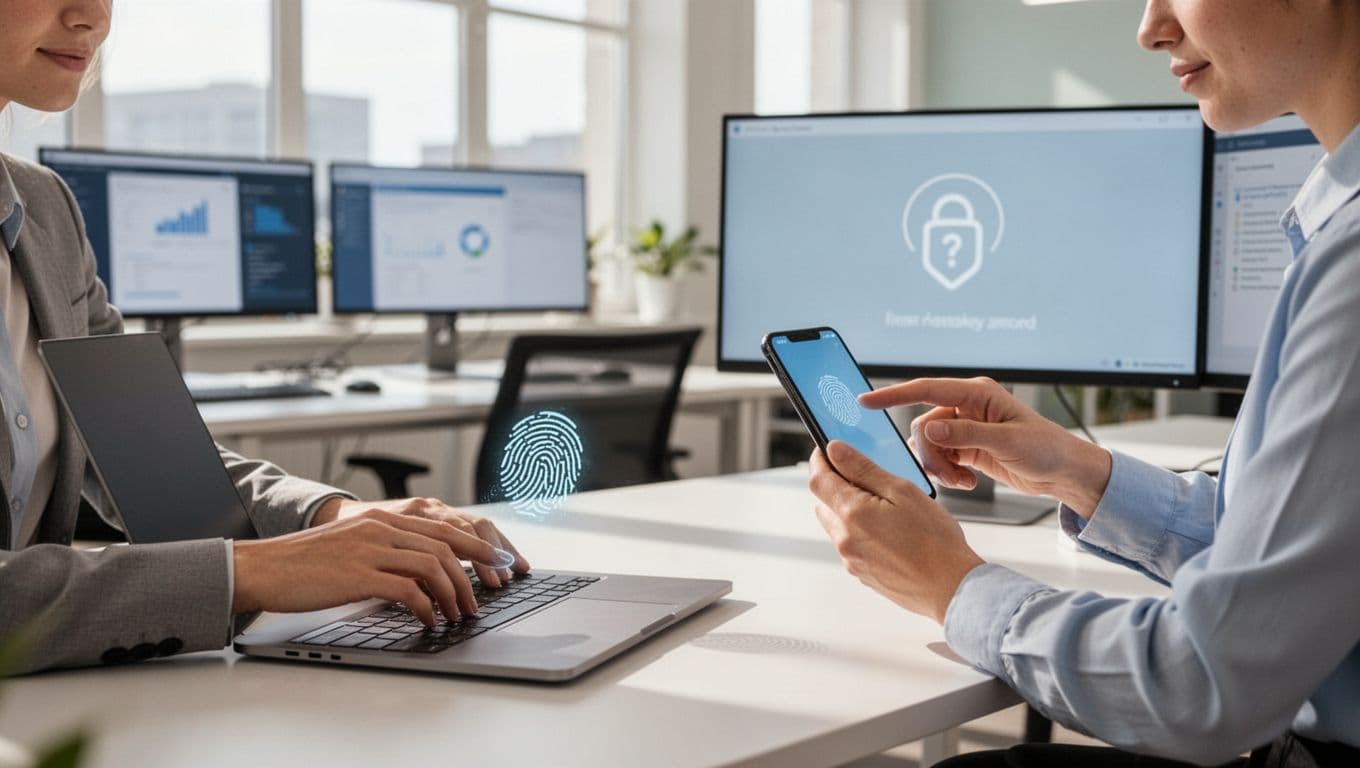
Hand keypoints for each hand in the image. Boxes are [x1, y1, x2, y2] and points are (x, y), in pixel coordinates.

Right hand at [233, 508, 514, 624]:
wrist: (262, 568)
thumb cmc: (304, 565)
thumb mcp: (351, 547)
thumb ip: (386, 552)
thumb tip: (421, 577)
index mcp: (382, 519)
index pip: (443, 527)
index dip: (477, 544)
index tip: (499, 561)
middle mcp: (381, 528)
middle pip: (447, 543)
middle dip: (475, 569)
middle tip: (487, 593)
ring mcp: (371, 549)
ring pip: (434, 565)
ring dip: (455, 592)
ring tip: (461, 613)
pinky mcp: (359, 574)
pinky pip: (409, 590)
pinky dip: (427, 607)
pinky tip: (430, 620)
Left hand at [809, 441, 983, 622]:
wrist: (951, 587)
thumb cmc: (935, 541)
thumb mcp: (902, 491)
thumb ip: (864, 468)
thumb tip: (835, 450)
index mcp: (852, 514)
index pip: (818, 479)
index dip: (820, 460)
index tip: (828, 450)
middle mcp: (845, 539)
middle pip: (824, 503)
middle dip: (837, 486)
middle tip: (865, 477)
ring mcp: (852, 559)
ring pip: (837, 524)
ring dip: (849, 510)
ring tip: (885, 507)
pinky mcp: (862, 573)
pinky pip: (851, 544)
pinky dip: (861, 532)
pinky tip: (890, 531)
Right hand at [860, 377, 1111, 518]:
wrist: (1065, 473)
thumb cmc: (1046, 449)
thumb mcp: (1007, 442)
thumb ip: (965, 434)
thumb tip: (929, 427)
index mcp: (977, 394)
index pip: (926, 389)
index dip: (893, 395)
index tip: (865, 402)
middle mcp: (968, 406)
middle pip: (923, 426)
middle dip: (931, 454)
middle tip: (950, 476)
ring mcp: (966, 427)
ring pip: (929, 445)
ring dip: (940, 467)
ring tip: (963, 482)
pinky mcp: (967, 447)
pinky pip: (941, 458)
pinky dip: (948, 473)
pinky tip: (968, 483)